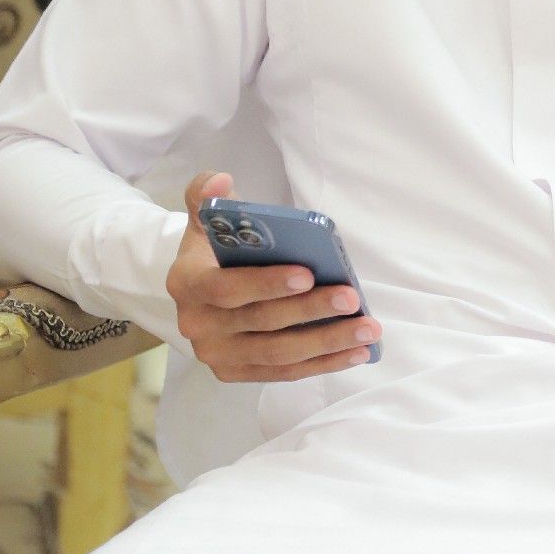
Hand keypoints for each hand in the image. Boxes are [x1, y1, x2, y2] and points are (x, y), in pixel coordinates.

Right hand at [165, 171, 383, 382]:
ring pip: (279, 354)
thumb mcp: (206, 217)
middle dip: (311, 310)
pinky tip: (357, 352)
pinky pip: (285, 373)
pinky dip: (323, 364)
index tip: (309, 274)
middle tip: (351, 298)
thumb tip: (220, 180)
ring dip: (327, 343)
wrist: (199, 289)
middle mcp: (197, 325)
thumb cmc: (214, 249)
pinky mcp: (237, 373)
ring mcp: (217, 355)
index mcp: (187, 284)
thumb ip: (207, 194)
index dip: (267, 284)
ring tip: (368, 329)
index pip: (226, 288)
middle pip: (262, 322)